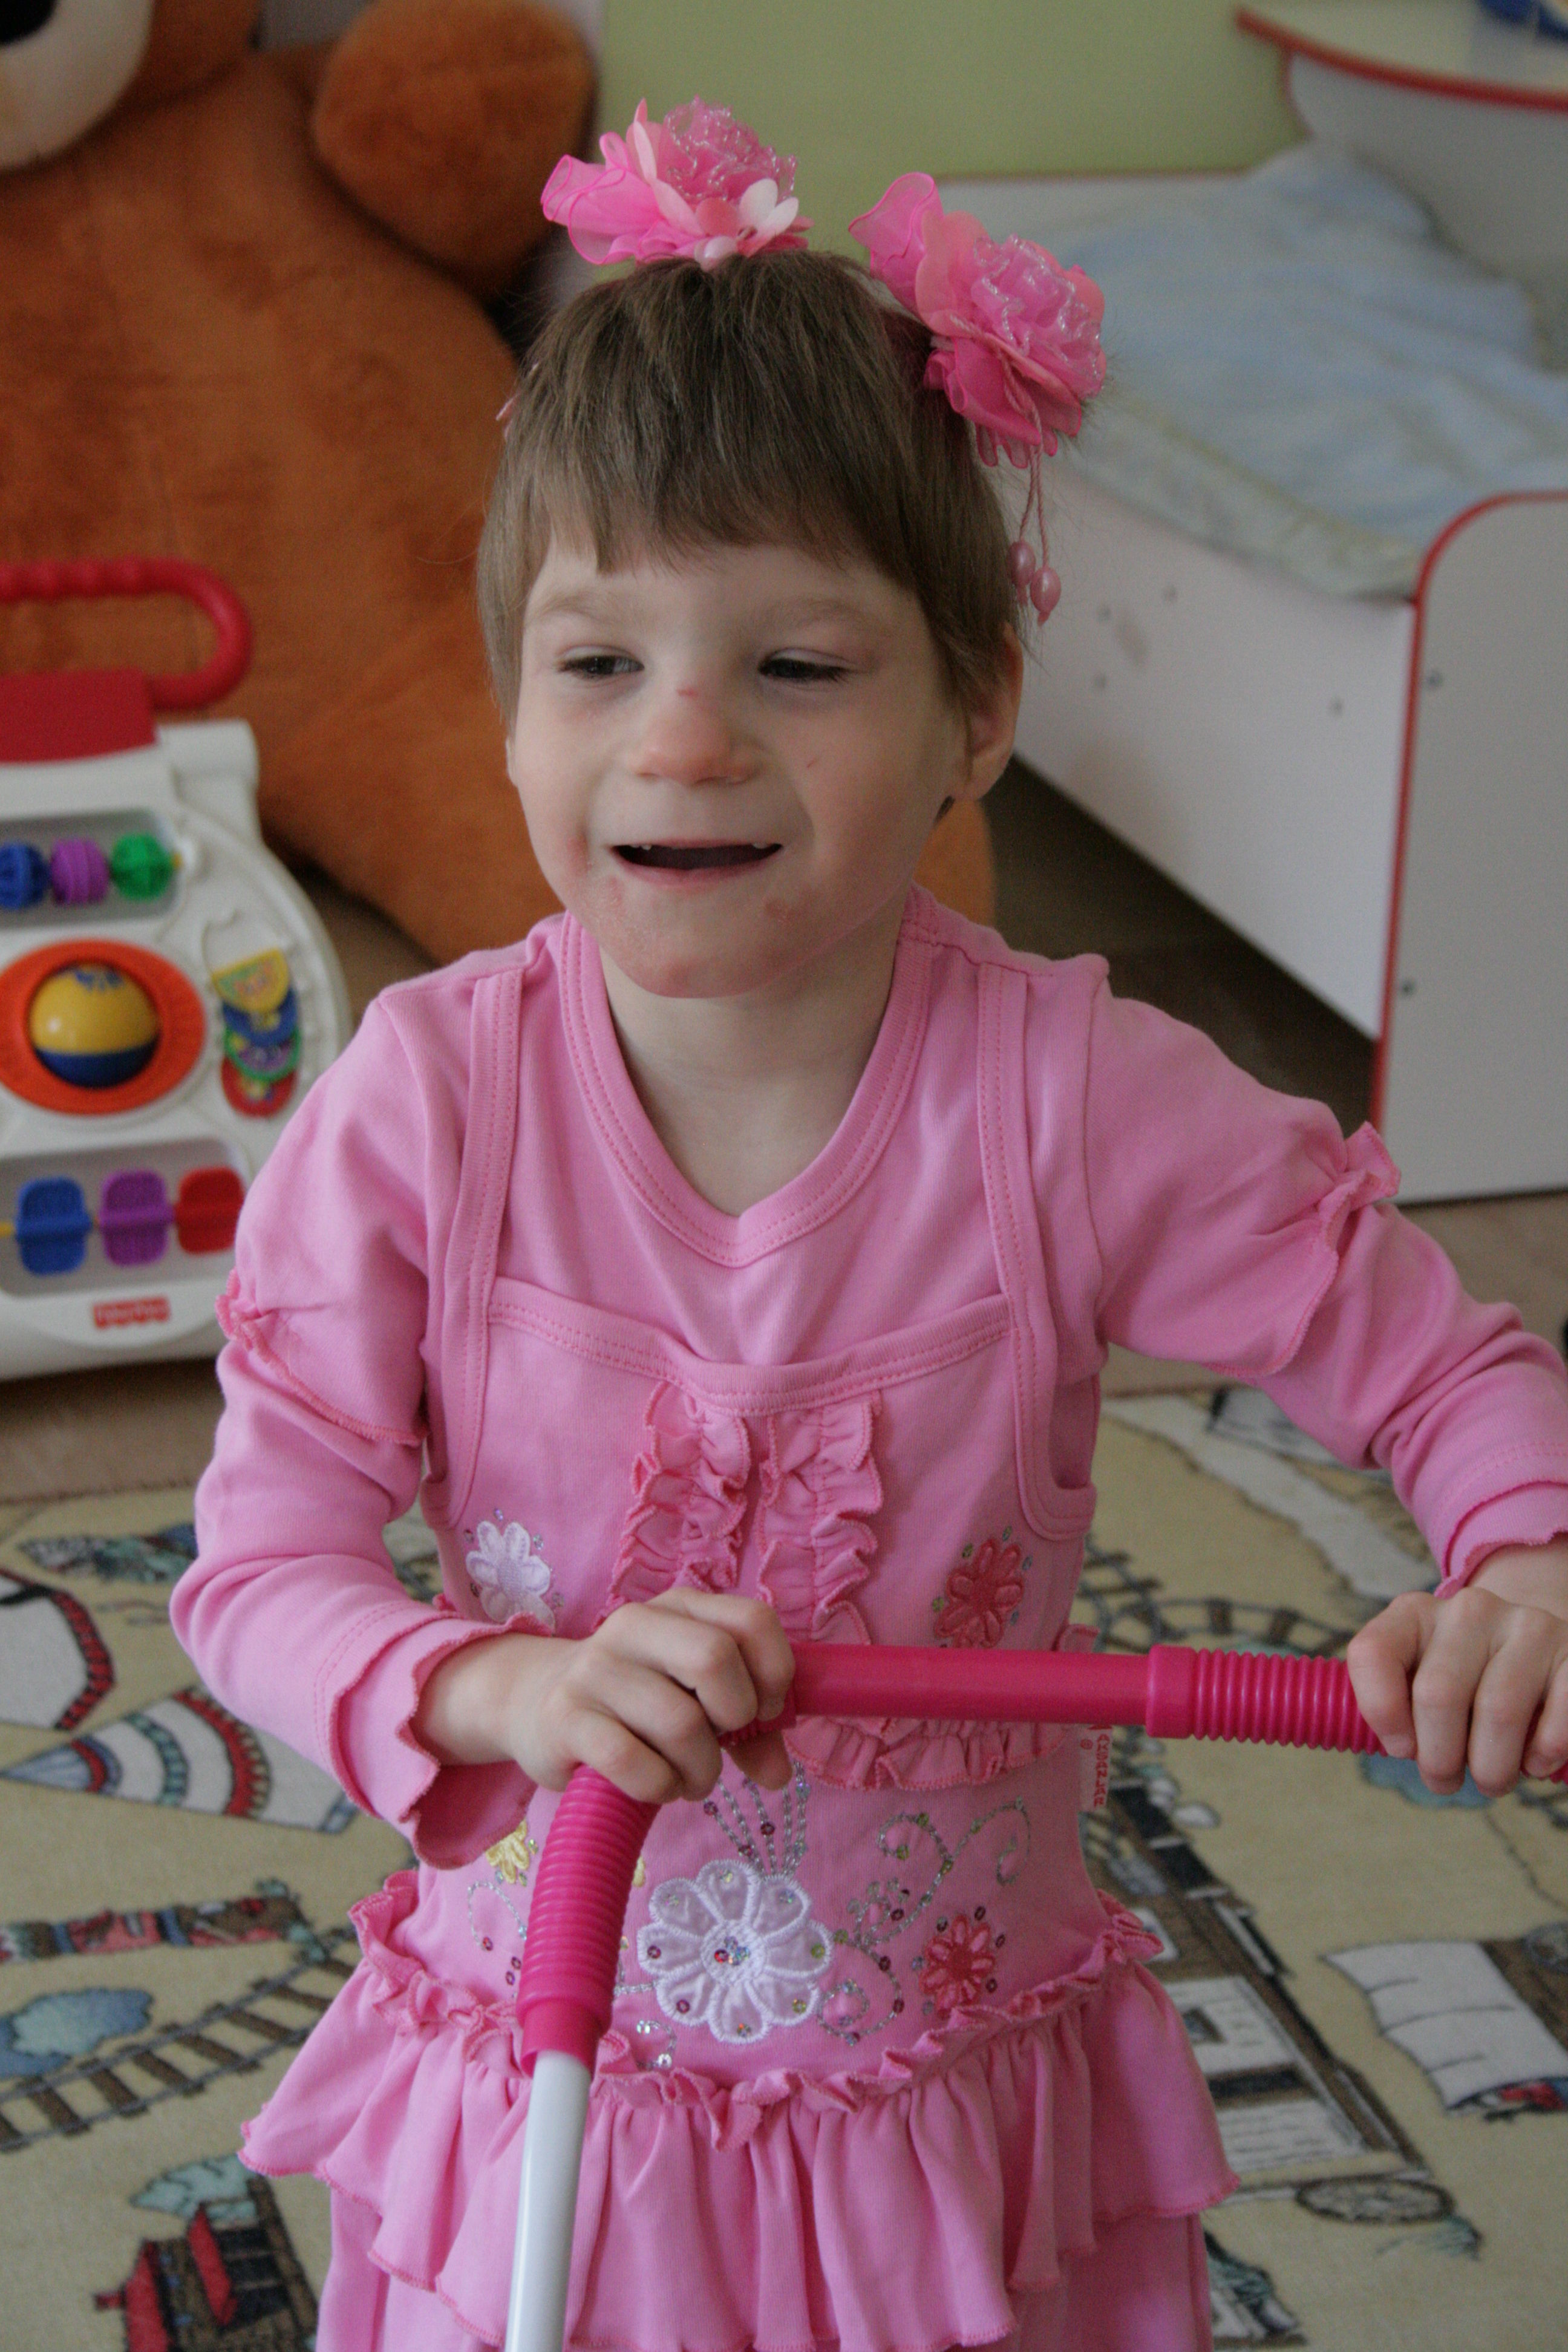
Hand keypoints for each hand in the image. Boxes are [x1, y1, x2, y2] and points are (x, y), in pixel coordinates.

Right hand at [414, 1589, 794, 1802]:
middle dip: (736, 1716)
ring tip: (689, 1777)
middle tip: (722, 1741)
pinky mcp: (565, 1716)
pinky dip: (659, 1787)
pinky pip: (634, 1761)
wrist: (536, 1704)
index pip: (752, 1620)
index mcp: (678, 1608)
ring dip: (701, 1770)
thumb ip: (748, 1727)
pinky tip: (655, 1786)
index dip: (774, 1673)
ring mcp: (595, 1668)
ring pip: (681, 1723)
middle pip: (714, 1660)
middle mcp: (635, 1624)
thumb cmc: (636, 1703)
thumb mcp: (694, 1697)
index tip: (763, 1711)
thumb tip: (780, 1773)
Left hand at [1346, 1546, 1567, 1795]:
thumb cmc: (1464, 1680)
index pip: (1373, 1653)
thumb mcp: (1418, 1678)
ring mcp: (1526, 1625)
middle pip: (1437, 1694)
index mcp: (1415, 1614)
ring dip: (1491, 1767)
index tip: (1401, 1749)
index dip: (1381, 1712)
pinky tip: (1535, 1762)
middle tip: (1447, 1781)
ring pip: (1498, 1710)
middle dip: (1439, 1759)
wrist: (1535, 1647)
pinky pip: (1557, 1716)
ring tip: (1491, 1780)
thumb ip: (1396, 1705)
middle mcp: (1469, 1610)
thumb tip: (1401, 1748)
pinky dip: (1543, 1753)